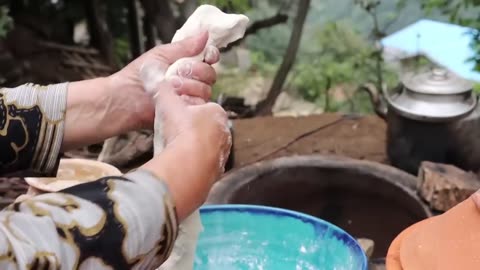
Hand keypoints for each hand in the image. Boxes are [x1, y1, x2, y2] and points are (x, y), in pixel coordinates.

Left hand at [109, 30, 219, 128]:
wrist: (126, 100)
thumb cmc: (137, 76)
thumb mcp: (161, 55)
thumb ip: (185, 46)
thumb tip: (205, 34)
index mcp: (185, 64)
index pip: (208, 59)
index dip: (211, 55)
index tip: (208, 55)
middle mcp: (190, 81)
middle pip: (210, 74)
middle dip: (199, 71)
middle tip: (181, 71)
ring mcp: (189, 97)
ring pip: (206, 90)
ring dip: (191, 86)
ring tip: (172, 86)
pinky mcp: (187, 111)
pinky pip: (200, 105)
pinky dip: (190, 99)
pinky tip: (178, 97)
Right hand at [141, 80, 230, 219]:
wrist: (188, 169)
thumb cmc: (181, 132)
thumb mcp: (167, 104)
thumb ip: (159, 87)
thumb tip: (149, 69)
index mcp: (218, 114)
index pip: (203, 107)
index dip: (186, 109)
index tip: (173, 115)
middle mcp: (225, 135)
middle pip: (204, 128)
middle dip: (189, 130)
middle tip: (171, 133)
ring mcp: (222, 156)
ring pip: (205, 149)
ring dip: (191, 149)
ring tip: (173, 151)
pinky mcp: (215, 174)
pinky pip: (202, 167)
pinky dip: (192, 166)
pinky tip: (179, 166)